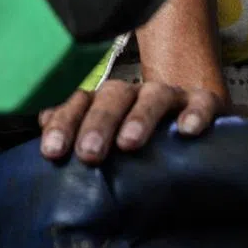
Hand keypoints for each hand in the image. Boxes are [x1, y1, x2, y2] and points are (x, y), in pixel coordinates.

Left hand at [38, 80, 224, 165]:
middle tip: (89, 153)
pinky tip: (187, 131)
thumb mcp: (108, 139)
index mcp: (107, 102)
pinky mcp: (204, 102)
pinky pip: (201, 102)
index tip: (52, 150)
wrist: (192, 120)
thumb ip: (77, 129)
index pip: (80, 102)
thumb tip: (42, 122)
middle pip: (112, 96)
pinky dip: (194, 113)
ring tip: (129, 143)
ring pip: (153, 95)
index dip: (64, 122)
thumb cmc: (142, 136)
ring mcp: (170, 96)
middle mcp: (135, 94)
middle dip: (98, 123)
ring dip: (140, 117)